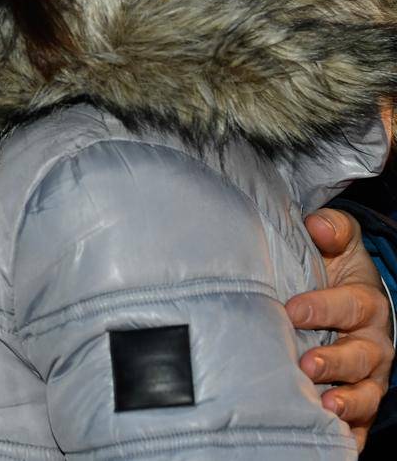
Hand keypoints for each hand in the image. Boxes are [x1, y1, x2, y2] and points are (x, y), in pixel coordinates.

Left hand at [285, 207, 393, 449]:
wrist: (350, 301)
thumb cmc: (334, 270)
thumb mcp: (338, 244)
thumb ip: (331, 230)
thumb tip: (318, 225)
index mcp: (365, 305)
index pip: (350, 306)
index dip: (323, 308)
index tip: (293, 310)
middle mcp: (372, 344)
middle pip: (359, 356)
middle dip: (335, 362)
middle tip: (307, 365)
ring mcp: (368, 376)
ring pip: (365, 393)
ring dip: (348, 402)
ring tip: (326, 406)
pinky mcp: (358, 399)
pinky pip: (360, 424)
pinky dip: (350, 435)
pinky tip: (337, 444)